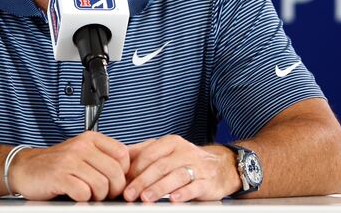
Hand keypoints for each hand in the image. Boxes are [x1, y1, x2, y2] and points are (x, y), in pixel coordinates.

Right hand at [9, 131, 129, 200]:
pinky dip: (83, 198)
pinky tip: (75, 194)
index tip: (115, 181)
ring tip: (88, 194)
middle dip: (113, 189)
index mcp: (91, 138)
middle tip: (104, 194)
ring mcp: (70, 160)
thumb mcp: (82, 152)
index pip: (123, 154)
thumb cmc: (57, 164)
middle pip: (115, 172)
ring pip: (101, 184)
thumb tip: (130, 170)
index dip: (124, 173)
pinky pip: (84, 192)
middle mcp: (81, 146)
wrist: (25, 168)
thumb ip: (103, 157)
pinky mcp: (59, 176)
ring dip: (97, 196)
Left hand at [123, 135, 240, 201]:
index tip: (123, 181)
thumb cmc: (187, 159)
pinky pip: (195, 187)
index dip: (134, 168)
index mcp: (171, 143)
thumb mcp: (166, 150)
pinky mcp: (207, 182)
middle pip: (160, 166)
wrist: (221, 166)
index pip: (149, 154)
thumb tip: (119, 157)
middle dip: (142, 181)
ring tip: (146, 198)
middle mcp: (184, 152)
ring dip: (159, 188)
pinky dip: (183, 193)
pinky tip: (173, 199)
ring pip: (176, 176)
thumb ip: (143, 152)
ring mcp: (197, 166)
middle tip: (129, 193)